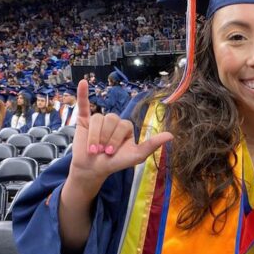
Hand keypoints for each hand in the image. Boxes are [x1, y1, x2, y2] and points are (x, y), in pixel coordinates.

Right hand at [67, 80, 173, 199]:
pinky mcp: (84, 121)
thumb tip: (171, 135)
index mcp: (126, 127)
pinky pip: (84, 105)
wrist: (93, 170)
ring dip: (95, 136)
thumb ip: (152, 145)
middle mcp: (113, 122)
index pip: (124, 124)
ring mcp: (99, 121)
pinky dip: (82, 94)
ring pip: (98, 118)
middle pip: (111, 119)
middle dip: (106, 138)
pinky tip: (82, 83)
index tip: (111, 153)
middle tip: (101, 151)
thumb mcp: (136, 156)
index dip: (116, 139)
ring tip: (92, 149)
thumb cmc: (115, 163)